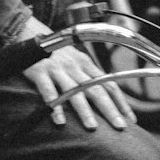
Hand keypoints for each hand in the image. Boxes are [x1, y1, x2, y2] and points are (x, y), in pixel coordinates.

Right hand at [17, 16, 135, 130]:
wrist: (29, 33)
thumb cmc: (55, 52)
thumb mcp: (76, 60)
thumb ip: (89, 76)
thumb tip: (107, 94)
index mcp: (86, 64)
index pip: (109, 84)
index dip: (121, 102)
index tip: (130, 119)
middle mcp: (75, 67)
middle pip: (96, 90)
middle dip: (109, 110)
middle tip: (120, 127)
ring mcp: (58, 70)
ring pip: (74, 92)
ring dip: (84, 110)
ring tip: (92, 127)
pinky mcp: (40, 73)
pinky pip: (49, 91)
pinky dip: (54, 106)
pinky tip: (59, 120)